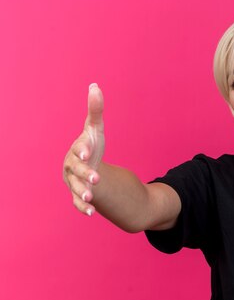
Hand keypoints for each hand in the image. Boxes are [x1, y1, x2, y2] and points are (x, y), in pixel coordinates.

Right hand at [62, 83, 104, 215]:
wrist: (86, 166)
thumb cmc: (90, 145)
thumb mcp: (95, 129)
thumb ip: (95, 110)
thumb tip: (95, 86)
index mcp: (77, 150)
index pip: (79, 150)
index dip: (82, 151)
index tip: (88, 153)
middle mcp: (72, 166)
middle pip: (77, 170)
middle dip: (85, 174)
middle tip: (96, 179)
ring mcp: (73, 181)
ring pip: (76, 188)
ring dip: (83, 193)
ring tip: (91, 197)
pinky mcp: (78, 194)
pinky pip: (77, 202)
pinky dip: (83, 207)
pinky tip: (90, 213)